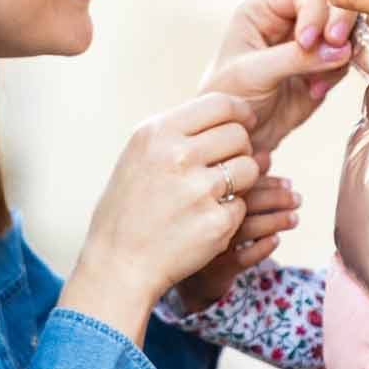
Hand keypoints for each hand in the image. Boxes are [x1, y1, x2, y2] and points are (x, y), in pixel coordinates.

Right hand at [58, 93, 261, 344]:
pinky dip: (229, 214)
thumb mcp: (140, 156)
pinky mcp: (216, 222)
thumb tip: (231, 116)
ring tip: (213, 194)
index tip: (245, 122)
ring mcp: (199, 190)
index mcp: (157, 133)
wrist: (118, 264)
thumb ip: (179, 131)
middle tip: (224, 165)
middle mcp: (178, 156)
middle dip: (240, 148)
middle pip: (239, 135)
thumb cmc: (129, 207)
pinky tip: (203, 222)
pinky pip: (242, 205)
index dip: (240, 112)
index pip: (219, 104)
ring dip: (241, 180)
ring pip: (249, 168)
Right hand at [174, 173, 303, 313]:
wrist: (168, 266)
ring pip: (247, 229)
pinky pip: (243, 257)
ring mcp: (205, 243)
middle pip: (246, 201)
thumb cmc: (198, 224)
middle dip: (277, 199)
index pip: (241, 182)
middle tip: (298, 199)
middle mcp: (200, 216)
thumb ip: (240, 179)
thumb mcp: (217, 199)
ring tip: (295, 218)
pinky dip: (263, 247)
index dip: (268, 182)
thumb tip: (266, 157)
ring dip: (276, 221)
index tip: (289, 184)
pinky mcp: (212, 269)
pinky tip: (276, 240)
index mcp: (201, 193)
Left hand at [200, 0, 357, 154]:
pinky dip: (338, 72)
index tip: (307, 42)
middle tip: (339, 44)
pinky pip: (346, 56)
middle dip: (342, 18)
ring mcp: (310, 38)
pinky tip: (314, 90)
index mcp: (264, 7)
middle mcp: (289, 16)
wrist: (238, 133)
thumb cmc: (230, 96)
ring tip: (317, 80)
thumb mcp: (253, 74)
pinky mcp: (323, 63)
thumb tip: (340, 49)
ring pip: (346, 25)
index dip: (315, 10)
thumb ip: (294, 58)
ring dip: (341, 49)